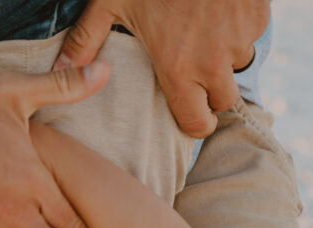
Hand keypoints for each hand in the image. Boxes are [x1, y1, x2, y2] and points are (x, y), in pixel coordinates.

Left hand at [55, 0, 270, 136]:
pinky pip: (252, 34)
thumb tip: (59, 72)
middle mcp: (214, 62)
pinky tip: (220, 9)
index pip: (198, 124)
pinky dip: (239, 27)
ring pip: (238, 65)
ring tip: (204, 32)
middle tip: (196, 73)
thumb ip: (86, 41)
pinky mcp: (259, 17)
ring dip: (224, 56)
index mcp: (179, 68)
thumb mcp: (112, 1)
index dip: (194, 122)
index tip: (190, 113)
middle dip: (212, 94)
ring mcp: (241, 39)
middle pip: (223, 102)